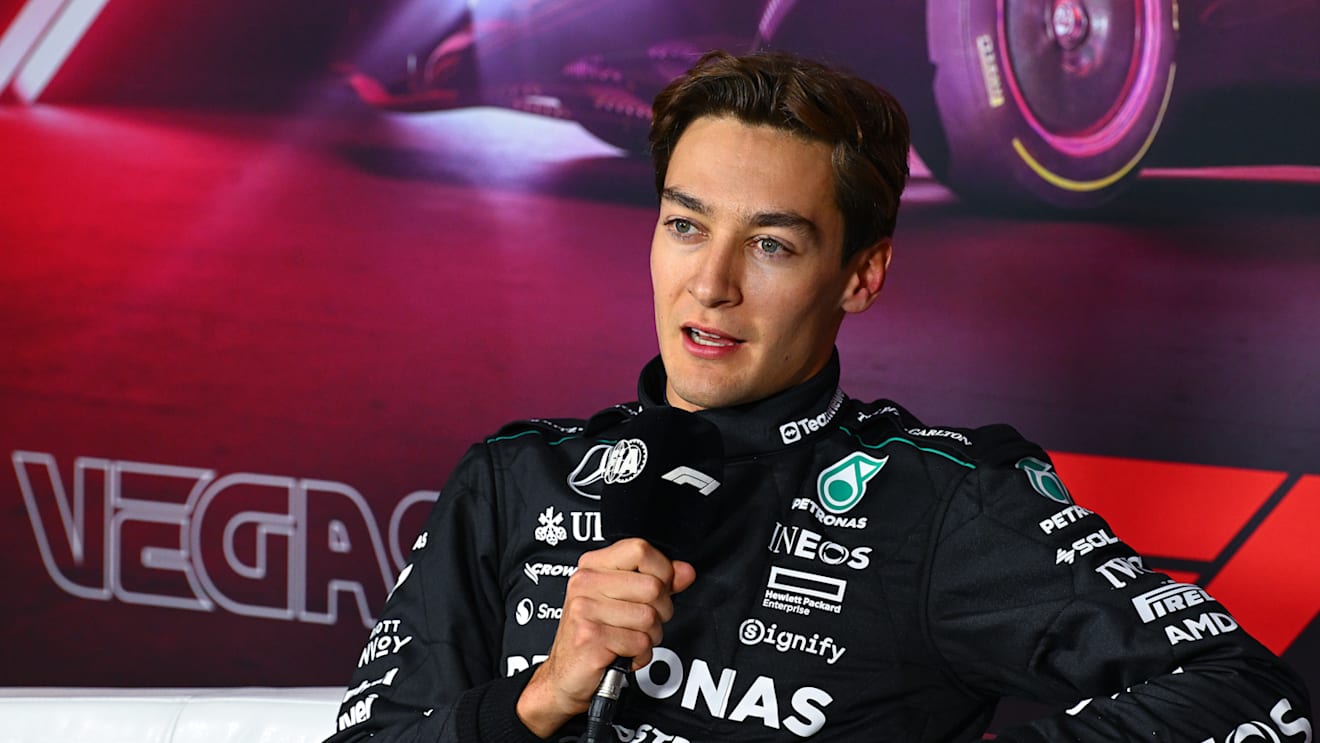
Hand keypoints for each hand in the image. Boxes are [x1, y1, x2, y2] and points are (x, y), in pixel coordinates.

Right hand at [515, 538, 696, 736]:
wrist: (566, 673)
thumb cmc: (594, 634)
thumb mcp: (623, 600)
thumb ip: (657, 580)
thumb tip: (685, 571)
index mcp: (593, 566)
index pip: (639, 549)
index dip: (662, 570)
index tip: (661, 588)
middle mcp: (585, 582)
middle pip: (652, 586)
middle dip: (661, 611)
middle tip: (644, 623)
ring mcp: (585, 609)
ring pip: (649, 617)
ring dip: (650, 637)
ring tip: (631, 639)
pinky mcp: (590, 637)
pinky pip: (640, 643)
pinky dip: (640, 655)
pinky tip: (624, 653)